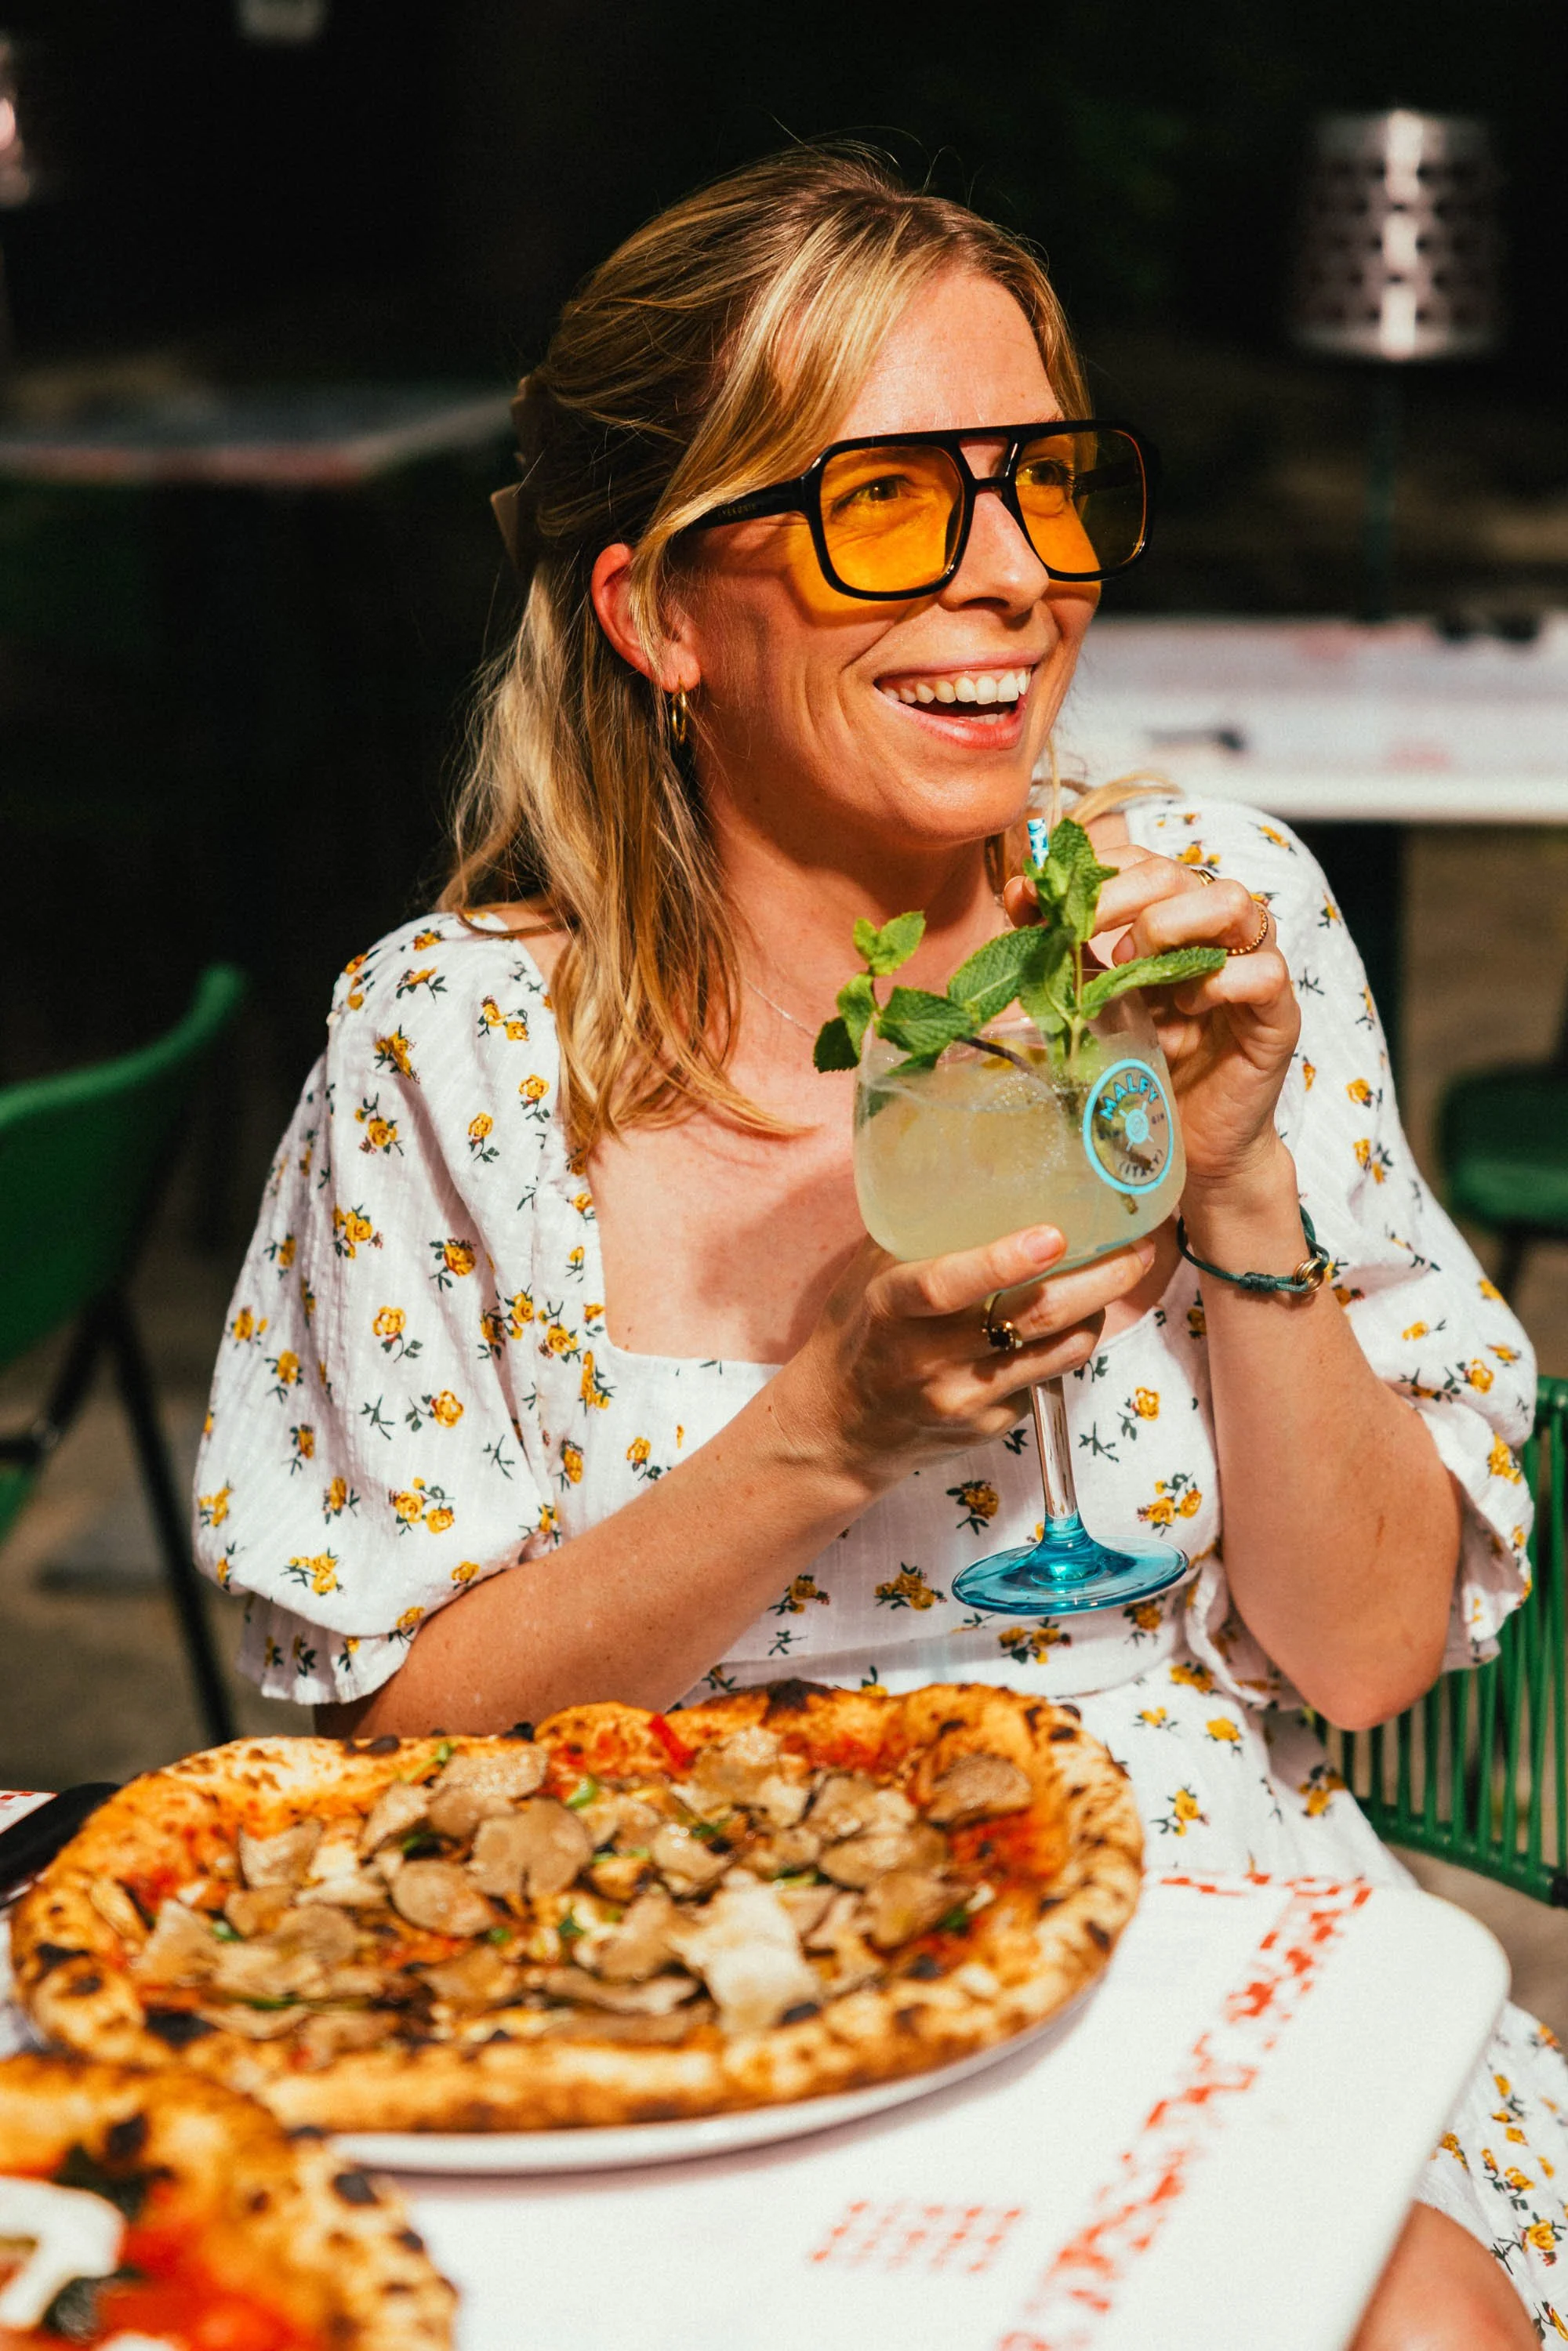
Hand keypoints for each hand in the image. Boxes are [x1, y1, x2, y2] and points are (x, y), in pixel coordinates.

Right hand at [772, 1221, 1155, 1491]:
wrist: (839, 1426)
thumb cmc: (859, 1329)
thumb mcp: (870, 1274)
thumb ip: (921, 1232)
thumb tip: (987, 1163)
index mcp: (891, 1306)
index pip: (947, 1284)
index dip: (1002, 1260)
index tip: (1054, 1235)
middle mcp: (929, 1357)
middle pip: (1034, 1318)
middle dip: (1100, 1279)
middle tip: (1139, 1245)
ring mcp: (964, 1398)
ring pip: (1059, 1350)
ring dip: (1101, 1308)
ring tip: (1124, 1270)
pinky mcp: (992, 1427)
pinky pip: (1051, 1377)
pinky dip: (1071, 1341)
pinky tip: (1077, 1317)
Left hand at [1003, 847, 1299, 1196]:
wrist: (1182, 1142)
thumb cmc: (1140, 1063)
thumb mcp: (1091, 998)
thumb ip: (1064, 945)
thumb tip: (1020, 890)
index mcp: (1171, 917)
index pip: (1142, 860)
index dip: (1095, 870)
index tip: (1047, 900)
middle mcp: (1215, 931)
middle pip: (1179, 872)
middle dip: (1119, 898)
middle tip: (1087, 939)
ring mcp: (1252, 966)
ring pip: (1234, 902)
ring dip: (1173, 926)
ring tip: (1136, 970)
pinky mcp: (1277, 1014)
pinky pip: (1265, 973)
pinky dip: (1222, 984)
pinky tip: (1189, 1010)